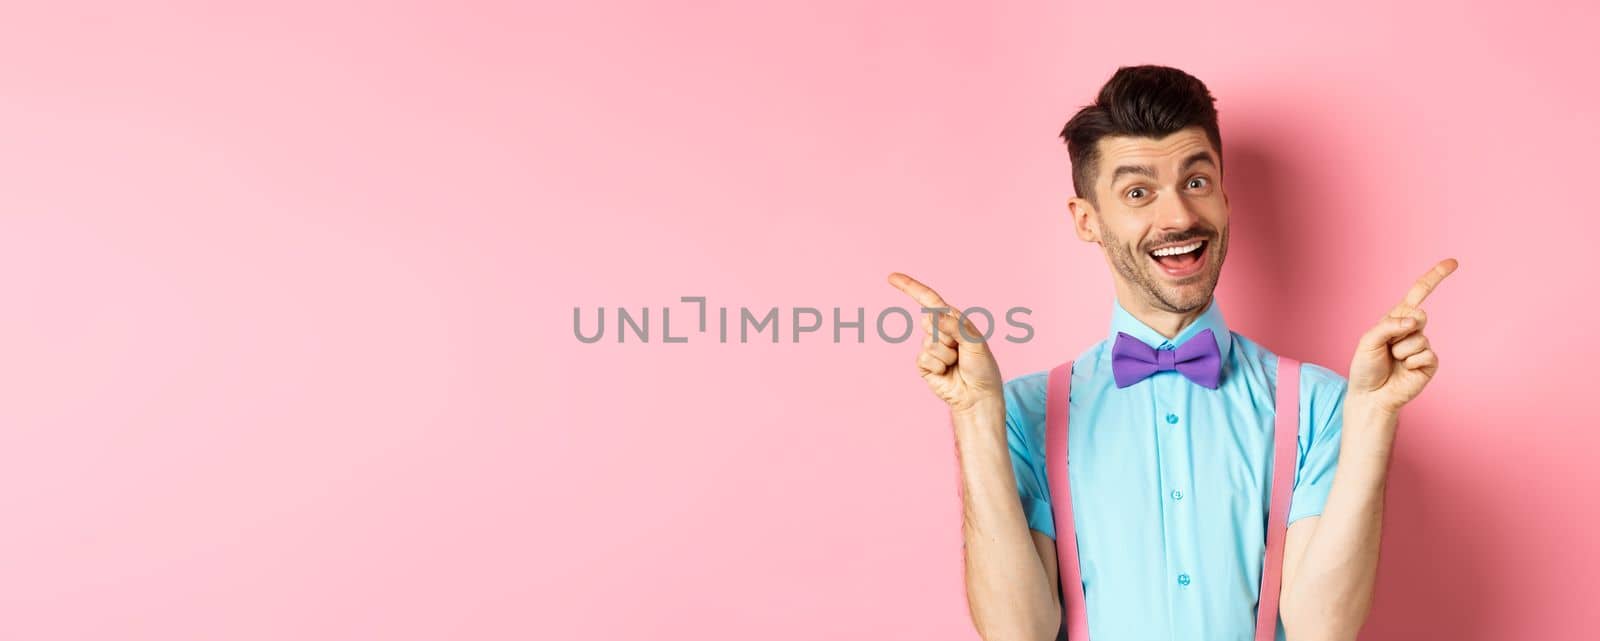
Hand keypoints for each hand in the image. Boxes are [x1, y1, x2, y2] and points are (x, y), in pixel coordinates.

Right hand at [887, 272, 1003, 415]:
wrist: (978, 396)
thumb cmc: (982, 367)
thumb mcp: (975, 342)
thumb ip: (955, 326)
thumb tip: (932, 315)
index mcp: (952, 319)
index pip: (928, 299)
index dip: (910, 287)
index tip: (891, 277)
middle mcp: (939, 331)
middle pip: (928, 322)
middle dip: (946, 336)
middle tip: (960, 349)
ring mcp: (930, 348)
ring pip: (928, 343)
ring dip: (946, 355)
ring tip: (956, 363)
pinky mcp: (923, 365)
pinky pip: (923, 359)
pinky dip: (938, 366)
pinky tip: (947, 372)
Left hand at [1347, 258, 1457, 414]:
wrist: (1370, 396)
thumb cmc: (1366, 367)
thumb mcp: (1368, 341)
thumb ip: (1388, 326)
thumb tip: (1415, 319)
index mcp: (1396, 319)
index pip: (1419, 293)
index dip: (1435, 277)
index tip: (1453, 262)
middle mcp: (1412, 330)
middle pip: (1420, 315)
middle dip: (1402, 329)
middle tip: (1389, 347)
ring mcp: (1423, 346)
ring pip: (1419, 339)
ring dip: (1401, 352)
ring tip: (1393, 362)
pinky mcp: (1430, 363)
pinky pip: (1426, 355)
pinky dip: (1412, 363)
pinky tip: (1405, 370)